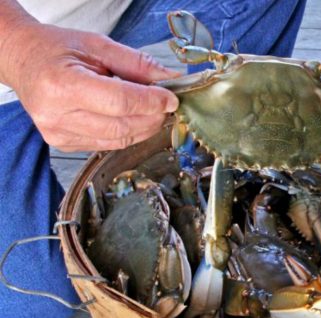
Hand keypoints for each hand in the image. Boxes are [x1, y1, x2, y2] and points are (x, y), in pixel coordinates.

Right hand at [0, 20, 179, 151]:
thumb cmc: (56, 49)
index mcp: (61, 85)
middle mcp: (56, 114)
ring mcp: (58, 134)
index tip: (171, 98)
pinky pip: (107, 145)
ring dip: (143, 128)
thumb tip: (169, 78)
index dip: (151, 102)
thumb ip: (135, 63)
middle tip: (166, 104)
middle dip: (151, 117)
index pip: (119, 102)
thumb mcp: (97, 45)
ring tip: (153, 111)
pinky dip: (127, 133)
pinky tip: (133, 119)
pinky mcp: (63, 144)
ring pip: (117, 140)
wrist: (23, 61)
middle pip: (121, 126)